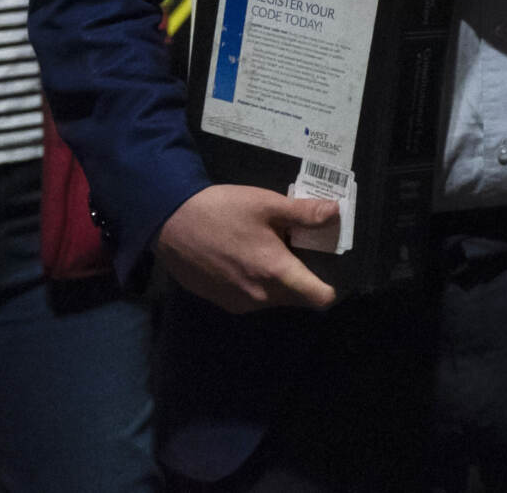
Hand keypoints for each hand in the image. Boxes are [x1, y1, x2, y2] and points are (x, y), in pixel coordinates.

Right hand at [154, 184, 338, 313]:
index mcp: (276, 273)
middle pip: (298, 297)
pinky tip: (249, 257)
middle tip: (300, 248)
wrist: (170, 223)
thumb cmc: (222, 211)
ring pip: (275, 298)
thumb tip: (336, 213)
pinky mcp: (220, 301)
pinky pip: (253, 298)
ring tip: (273, 248)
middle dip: (305, 278)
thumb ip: (305, 213)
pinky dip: (258, 283)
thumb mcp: (268, 204)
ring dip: (280, 280)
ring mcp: (237, 302)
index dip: (331, 286)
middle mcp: (259, 297)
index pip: (318, 298)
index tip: (331, 269)